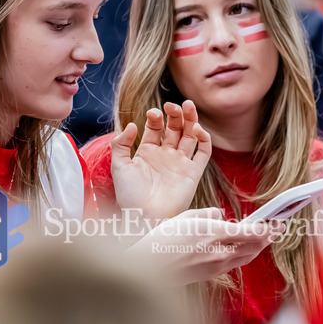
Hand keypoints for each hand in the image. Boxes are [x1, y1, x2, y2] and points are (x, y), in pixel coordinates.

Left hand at [112, 101, 211, 220]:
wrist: (145, 218)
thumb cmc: (129, 197)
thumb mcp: (119, 167)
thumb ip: (121, 144)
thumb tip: (133, 124)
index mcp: (147, 152)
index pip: (156, 127)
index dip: (156, 117)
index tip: (153, 114)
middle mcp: (165, 155)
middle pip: (175, 127)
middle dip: (175, 114)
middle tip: (173, 105)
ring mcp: (180, 163)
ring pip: (190, 135)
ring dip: (191, 120)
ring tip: (188, 106)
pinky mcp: (193, 173)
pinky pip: (203, 152)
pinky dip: (204, 139)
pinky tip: (197, 129)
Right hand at [131, 208, 274, 284]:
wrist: (148, 268)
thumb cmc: (162, 240)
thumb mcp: (186, 217)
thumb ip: (209, 214)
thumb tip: (221, 216)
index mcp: (214, 233)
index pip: (252, 232)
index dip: (269, 227)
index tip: (278, 221)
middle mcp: (219, 252)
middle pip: (254, 246)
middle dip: (269, 237)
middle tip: (279, 228)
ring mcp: (216, 266)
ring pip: (247, 257)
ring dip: (259, 247)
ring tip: (266, 238)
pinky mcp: (210, 275)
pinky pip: (234, 263)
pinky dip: (244, 255)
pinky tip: (244, 249)